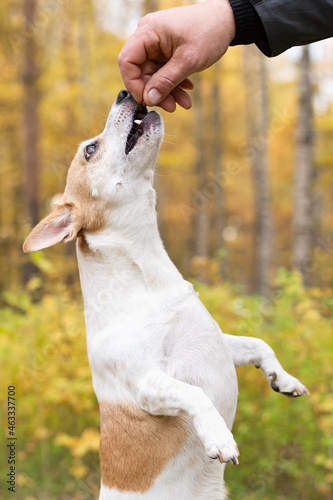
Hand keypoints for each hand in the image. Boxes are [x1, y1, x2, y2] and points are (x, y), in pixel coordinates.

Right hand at [118, 0, 235, 111]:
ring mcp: (157, 44)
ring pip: (154, 75)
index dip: (134, 84)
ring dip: (168, 91)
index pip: (127, 61)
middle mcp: (148, 36)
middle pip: (141, 72)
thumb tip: (148, 99)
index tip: (147, 101)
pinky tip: (187, 90)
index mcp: (148, 32)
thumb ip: (166, 81)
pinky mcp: (166, 51)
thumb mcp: (188, 61)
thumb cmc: (209, 32)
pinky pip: (164, 71)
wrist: (227, 21)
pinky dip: (174, 83)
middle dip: (157, 92)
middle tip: (172, 107)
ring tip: (184, 103)